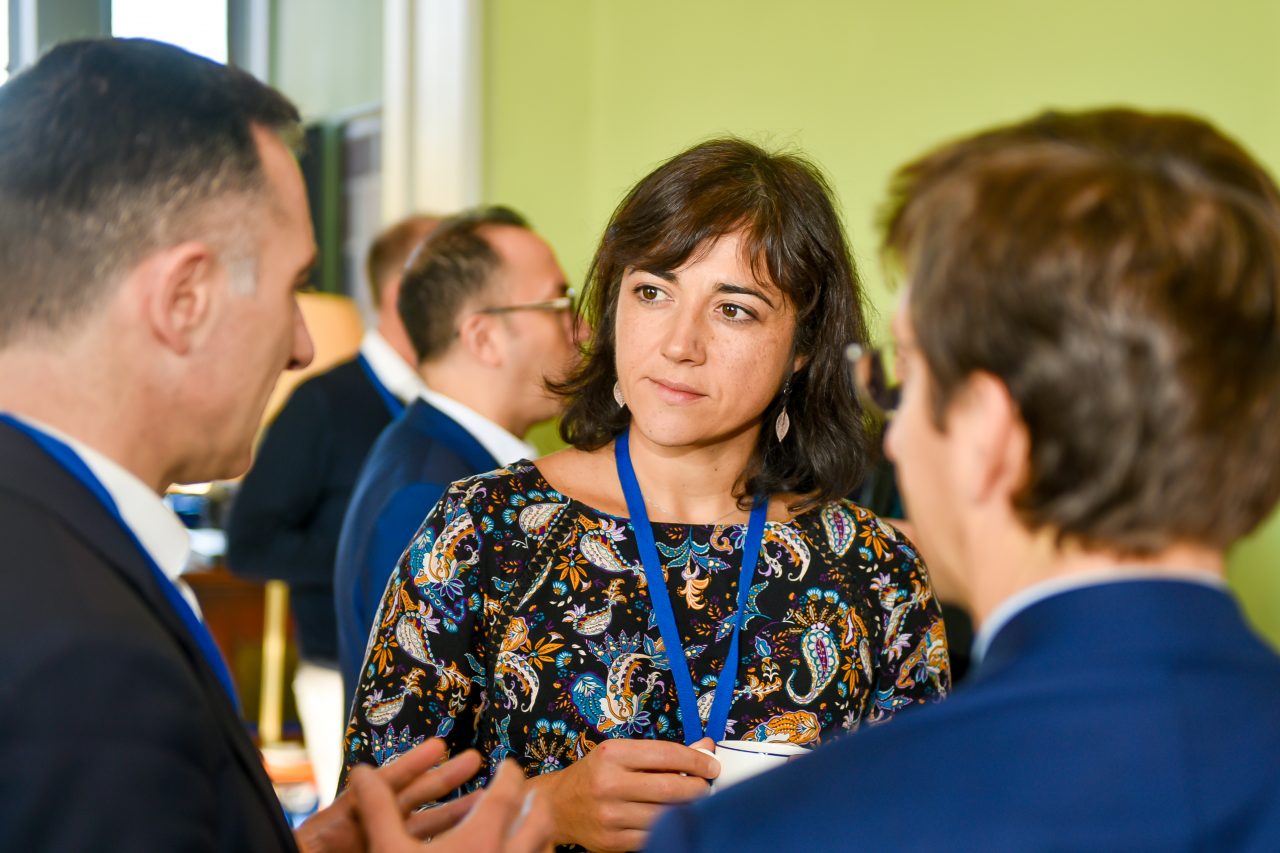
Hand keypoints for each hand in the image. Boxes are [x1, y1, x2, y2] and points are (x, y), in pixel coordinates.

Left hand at [295, 738, 485, 852]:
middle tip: (475, 759)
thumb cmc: (297, 852)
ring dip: (452, 811)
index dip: (411, 765)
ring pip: (420, 828)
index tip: (439, 746)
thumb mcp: (301, 845)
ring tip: (483, 797)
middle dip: (442, 778)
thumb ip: (314, 830)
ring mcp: (373, 845)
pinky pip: (415, 847)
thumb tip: (342, 797)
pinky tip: (467, 831)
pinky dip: (442, 840)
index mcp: (339, 820)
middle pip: (408, 800)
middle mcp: (361, 829)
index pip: (381, 786)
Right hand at [349, 758, 551, 851]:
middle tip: (525, 791)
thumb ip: (378, 809)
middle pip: (541, 816)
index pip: (509, 791)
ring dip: (539, 830)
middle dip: (535, 798)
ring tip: (525, 824)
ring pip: (546, 846)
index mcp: (482, 838)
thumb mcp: (389, 852)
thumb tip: (362, 773)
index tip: (507, 766)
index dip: (510, 773)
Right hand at [531, 736, 718, 851]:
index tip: (712, 766)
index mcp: (612, 754)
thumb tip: (707, 746)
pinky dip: (669, 829)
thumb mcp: (622, 754)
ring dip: (688, 810)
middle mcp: (609, 783)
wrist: (556, 807)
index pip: (666, 754)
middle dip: (698, 788)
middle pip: (671, 787)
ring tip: (692, 803)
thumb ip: (663, 753)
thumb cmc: (595, 775)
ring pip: (666, 815)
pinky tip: (673, 821)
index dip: (697, 760)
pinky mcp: (612, 841)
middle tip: (706, 787)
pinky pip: (654, 836)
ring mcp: (610, 815)